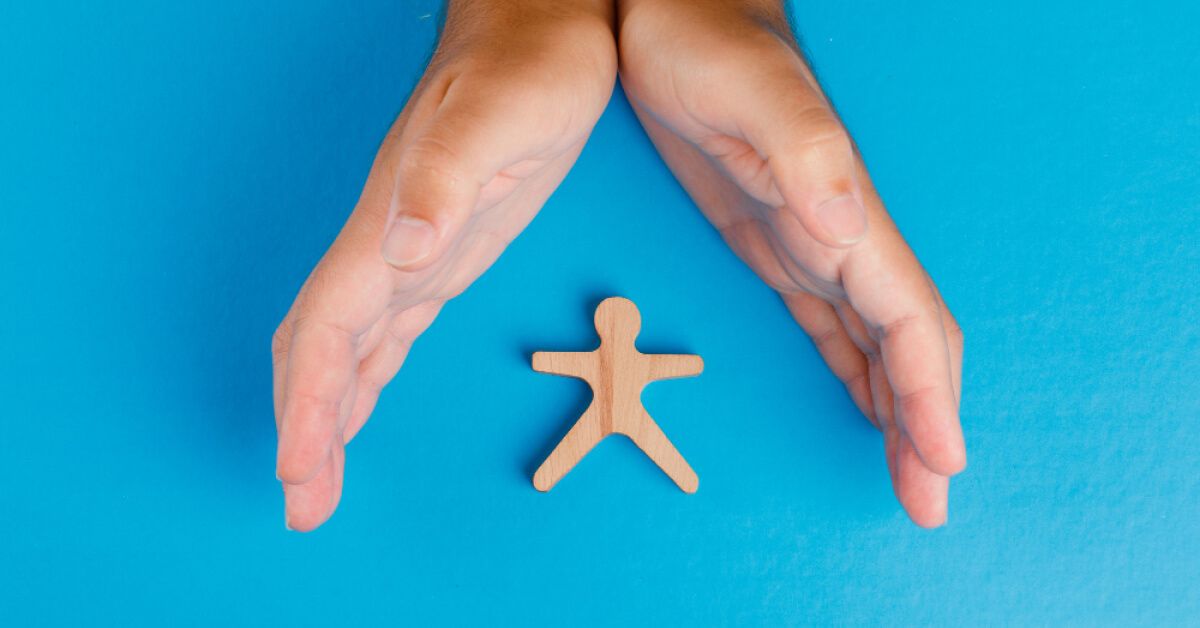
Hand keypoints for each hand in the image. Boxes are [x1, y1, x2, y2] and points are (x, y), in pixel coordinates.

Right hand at [273, 0, 616, 530]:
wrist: (539, 25)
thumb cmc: (527, 65)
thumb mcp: (499, 117)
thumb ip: (446, 180)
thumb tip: (403, 251)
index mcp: (391, 222)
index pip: (330, 327)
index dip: (309, 400)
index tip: (298, 468)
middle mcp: (390, 244)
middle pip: (326, 350)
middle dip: (308, 426)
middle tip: (304, 503)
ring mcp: (414, 249)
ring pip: (353, 347)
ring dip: (331, 413)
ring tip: (317, 477)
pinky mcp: (445, 250)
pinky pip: (390, 329)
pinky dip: (368, 377)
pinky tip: (361, 404)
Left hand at [618, 0, 964, 526]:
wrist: (676, 10)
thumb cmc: (703, 39)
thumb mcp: (747, 89)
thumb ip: (803, 153)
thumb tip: (849, 232)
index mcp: (843, 213)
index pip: (907, 320)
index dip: (929, 393)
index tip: (942, 460)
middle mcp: (840, 237)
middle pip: (903, 346)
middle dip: (924, 423)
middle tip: (929, 502)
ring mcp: (812, 242)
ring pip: (873, 343)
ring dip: (897, 410)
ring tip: (910, 475)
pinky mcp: (775, 243)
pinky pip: (831, 323)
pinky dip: (855, 372)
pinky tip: (863, 404)